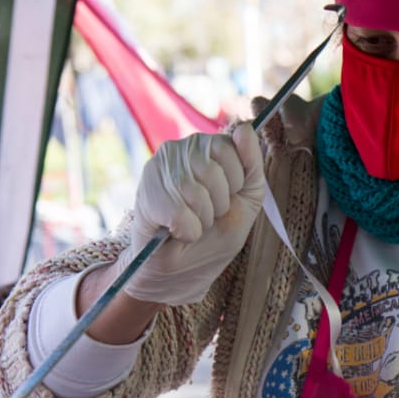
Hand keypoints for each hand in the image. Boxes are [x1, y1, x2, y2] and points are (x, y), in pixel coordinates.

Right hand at [114, 125, 265, 305]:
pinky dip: (187, 230)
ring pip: (195, 192)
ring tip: (193, 223)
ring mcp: (160, 168)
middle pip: (213, 170)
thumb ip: (252, 165)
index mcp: (208, 148)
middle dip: (218, 204)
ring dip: (202, 220)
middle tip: (207, 215)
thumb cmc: (214, 236)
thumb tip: (245, 127)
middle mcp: (181, 149)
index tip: (227, 199)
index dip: (235, 182)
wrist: (182, 270)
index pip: (229, 147)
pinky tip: (178, 232)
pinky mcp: (146, 192)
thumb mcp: (246, 202)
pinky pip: (178, 211)